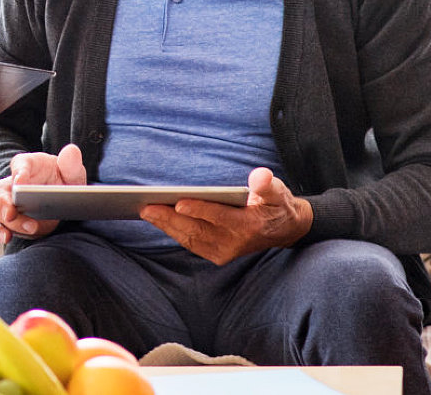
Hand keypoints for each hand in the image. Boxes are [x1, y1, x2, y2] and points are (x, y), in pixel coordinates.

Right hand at [0, 144, 86, 244]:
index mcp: (27, 164)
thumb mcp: (72, 172)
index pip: (19, 165)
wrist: (60, 201)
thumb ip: (71, 164)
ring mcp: (7, 203)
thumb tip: (71, 151)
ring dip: (11, 222)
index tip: (21, 184)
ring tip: (30, 228)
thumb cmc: (63, 181)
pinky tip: (6, 238)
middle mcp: (11, 183)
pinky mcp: (7, 221)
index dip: (18, 173)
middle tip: (14, 213)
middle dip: (6, 204)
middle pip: (1, 191)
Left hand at [139, 167, 312, 264]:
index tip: (179, 202)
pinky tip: (158, 220)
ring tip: (146, 211)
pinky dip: (174, 232)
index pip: (219, 217)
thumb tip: (260, 177)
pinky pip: (191, 243)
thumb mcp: (278, 192)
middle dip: (170, 218)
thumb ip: (268, 185)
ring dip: (167, 226)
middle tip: (147, 207)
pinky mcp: (217, 254)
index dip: (199, 209)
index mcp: (249, 225)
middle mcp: (234, 242)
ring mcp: (224, 251)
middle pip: (197, 230)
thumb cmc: (276, 205)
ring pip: (190, 238)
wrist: (284, 231)